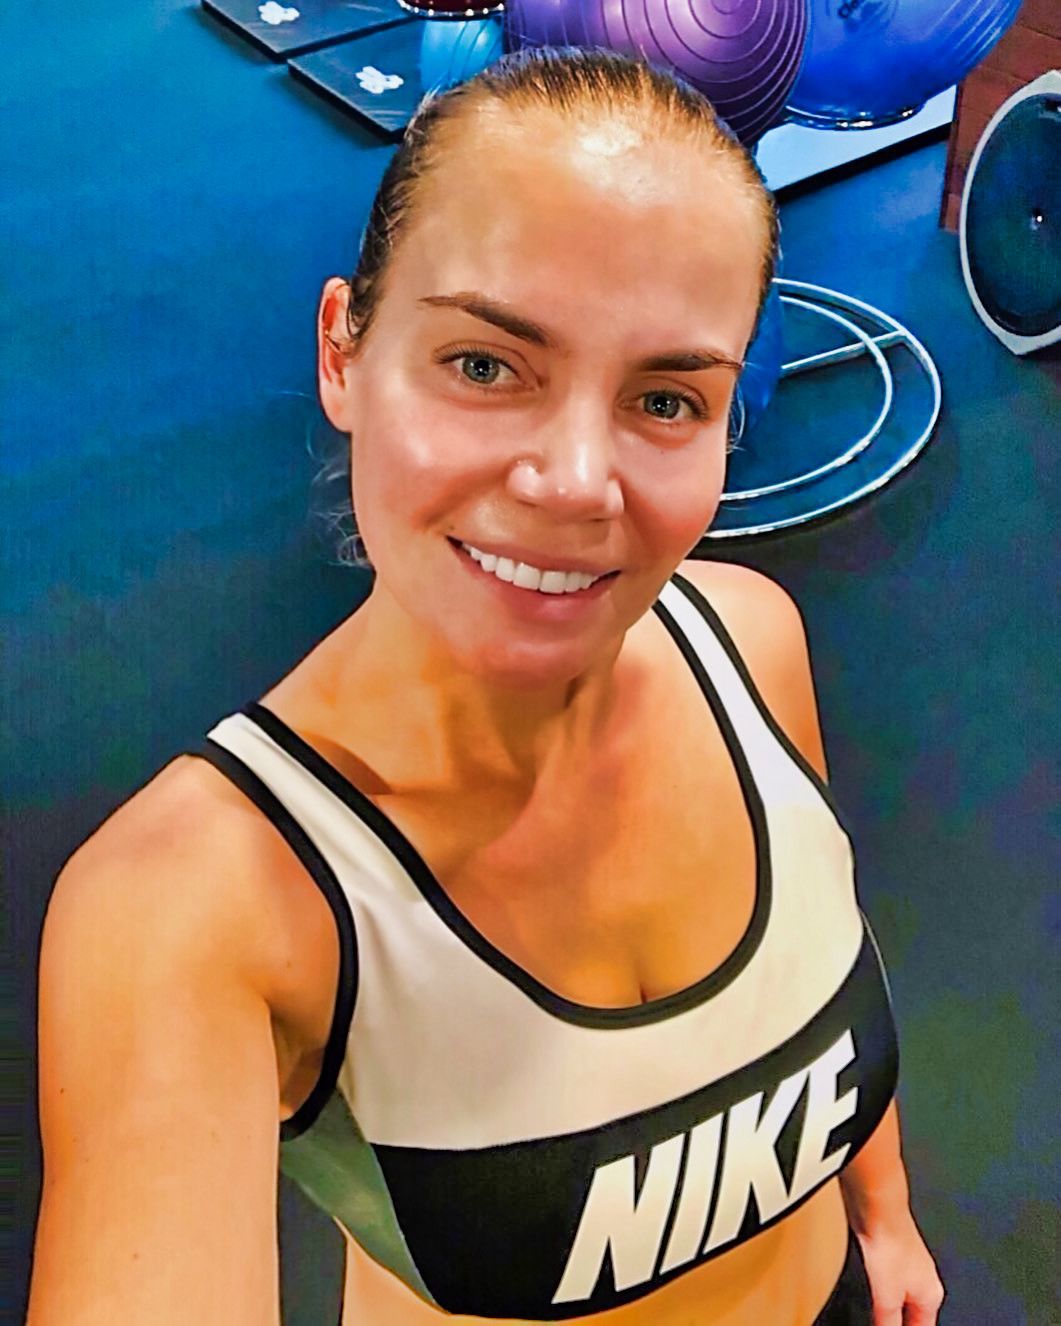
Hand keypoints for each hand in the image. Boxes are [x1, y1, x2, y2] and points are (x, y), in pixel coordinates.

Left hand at [854, 1208, 944, 1325]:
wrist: (878, 1207)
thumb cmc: (892, 1243)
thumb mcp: (887, 1297)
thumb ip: (888, 1322)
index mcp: (932, 1295)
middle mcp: (925, 1278)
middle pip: (914, 1313)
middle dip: (901, 1322)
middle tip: (883, 1323)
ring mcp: (909, 1262)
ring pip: (902, 1295)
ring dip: (890, 1307)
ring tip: (878, 1314)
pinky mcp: (892, 1249)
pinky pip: (888, 1277)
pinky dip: (881, 1288)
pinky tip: (870, 1288)